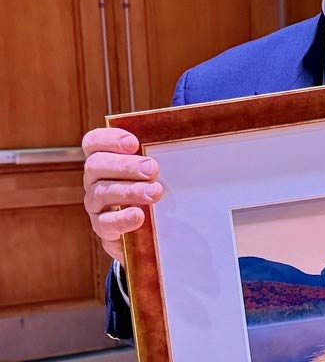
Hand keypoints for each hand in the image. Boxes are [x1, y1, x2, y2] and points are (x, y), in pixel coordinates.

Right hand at [82, 128, 162, 267]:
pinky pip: (105, 223)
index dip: (108, 139)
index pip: (93, 143)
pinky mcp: (104, 229)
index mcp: (106, 160)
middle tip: (153, 169)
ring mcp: (97, 205)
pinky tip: (139, 216)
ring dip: (129, 191)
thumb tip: (195, 127)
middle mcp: (96, 180)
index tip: (134, 143)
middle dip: (125, 165)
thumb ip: (165, 152)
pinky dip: (122, 219)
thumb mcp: (159, 171)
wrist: (151, 233)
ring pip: (101, 193)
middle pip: (96, 165)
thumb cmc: (155, 190)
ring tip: (155, 192)